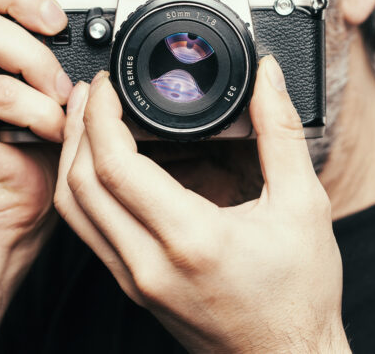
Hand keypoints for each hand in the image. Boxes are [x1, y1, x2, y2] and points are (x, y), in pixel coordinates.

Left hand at [55, 57, 349, 352]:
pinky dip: (82, 189)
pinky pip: (87, 230)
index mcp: (191, 239)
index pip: (115, 166)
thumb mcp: (304, 206)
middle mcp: (149, 263)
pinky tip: (96, 165)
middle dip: (77, 128)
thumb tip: (267, 79)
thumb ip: (282, 133)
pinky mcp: (131, 285)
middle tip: (90, 92)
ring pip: (74, 209)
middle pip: (79, 184)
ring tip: (84, 120)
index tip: (107, 85)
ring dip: (70, 158)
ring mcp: (133, 278)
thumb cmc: (298, 296)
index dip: (100, 116)